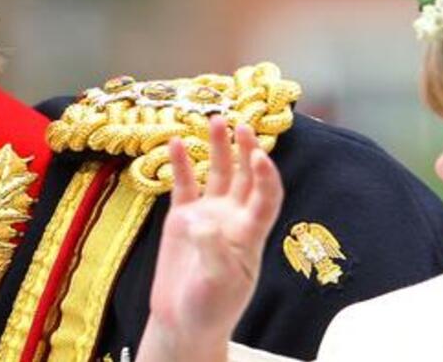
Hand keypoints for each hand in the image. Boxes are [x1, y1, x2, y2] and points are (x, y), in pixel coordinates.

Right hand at [137, 118, 283, 361]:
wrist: (183, 322)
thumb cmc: (209, 308)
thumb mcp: (218, 284)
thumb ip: (213, 251)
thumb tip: (201, 220)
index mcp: (249, 235)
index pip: (266, 198)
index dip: (267, 176)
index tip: (260, 155)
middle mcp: (232, 219)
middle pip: (245, 177)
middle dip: (246, 150)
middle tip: (242, 124)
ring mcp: (207, 216)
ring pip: (216, 174)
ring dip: (218, 148)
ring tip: (215, 120)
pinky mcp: (182, 219)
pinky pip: (183, 185)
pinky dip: (180, 164)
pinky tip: (175, 142)